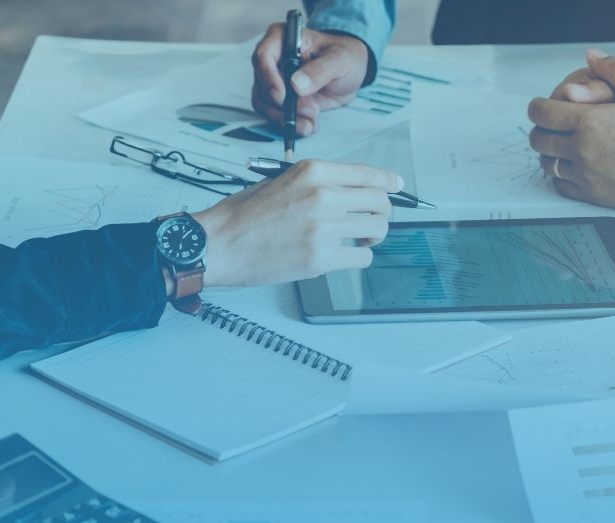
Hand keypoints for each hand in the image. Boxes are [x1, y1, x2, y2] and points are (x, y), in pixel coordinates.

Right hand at [191, 160, 400, 286]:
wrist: (218, 243)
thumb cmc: (243, 215)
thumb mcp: (282, 180)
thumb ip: (319, 183)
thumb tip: (353, 190)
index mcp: (314, 172)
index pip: (369, 174)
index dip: (389, 183)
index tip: (397, 188)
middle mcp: (323, 195)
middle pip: (380, 202)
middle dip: (382, 213)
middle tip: (371, 222)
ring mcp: (324, 227)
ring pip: (377, 229)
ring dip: (372, 237)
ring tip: (357, 240)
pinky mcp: (321, 257)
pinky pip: (362, 257)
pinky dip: (358, 258)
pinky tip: (343, 256)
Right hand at [252, 24, 368, 136]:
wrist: (350, 74)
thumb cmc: (344, 57)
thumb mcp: (340, 60)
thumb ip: (320, 70)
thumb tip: (296, 84)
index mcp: (282, 38)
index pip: (263, 56)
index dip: (269, 78)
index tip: (282, 97)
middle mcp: (272, 59)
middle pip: (262, 84)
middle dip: (283, 104)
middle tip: (309, 111)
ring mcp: (273, 80)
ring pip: (264, 103)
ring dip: (286, 117)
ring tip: (310, 123)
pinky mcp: (278, 99)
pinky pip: (274, 114)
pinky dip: (289, 123)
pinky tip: (308, 125)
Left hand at [528, 50, 614, 215]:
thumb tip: (592, 56)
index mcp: (591, 121)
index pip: (541, 113)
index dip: (538, 107)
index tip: (543, 106)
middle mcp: (583, 150)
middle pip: (539, 139)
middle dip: (541, 129)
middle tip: (552, 125)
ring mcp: (586, 175)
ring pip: (547, 164)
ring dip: (550, 153)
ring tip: (563, 145)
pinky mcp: (593, 196)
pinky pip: (561, 186)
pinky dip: (561, 175)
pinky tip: (573, 166)